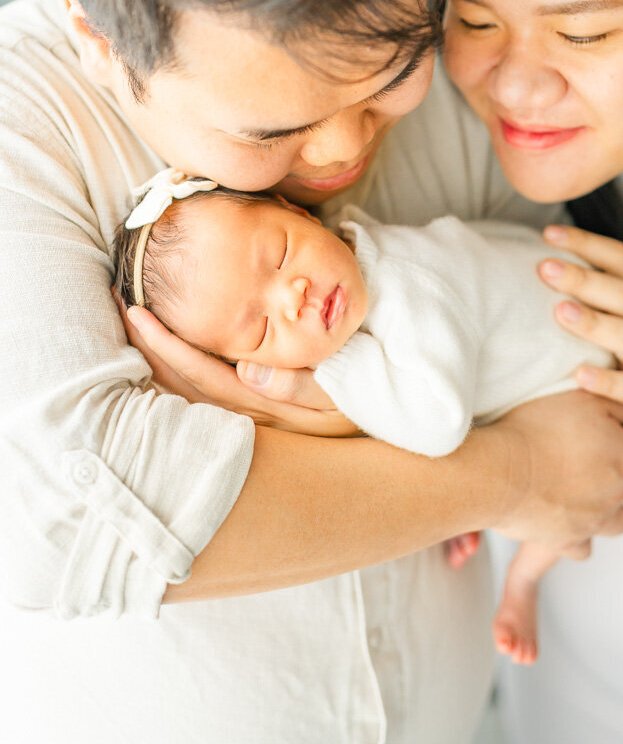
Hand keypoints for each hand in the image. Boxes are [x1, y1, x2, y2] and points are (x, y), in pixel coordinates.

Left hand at [114, 292, 358, 436]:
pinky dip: (178, 367)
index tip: (137, 314)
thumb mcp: (342, 397)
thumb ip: (300, 385)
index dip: (167, 345)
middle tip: (116, 308)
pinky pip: (203, 391)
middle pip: (181, 386)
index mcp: (263, 406)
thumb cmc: (366, 406)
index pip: (202, 374)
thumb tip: (248, 371)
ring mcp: (248, 418)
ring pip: (186, 391)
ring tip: (130, 321)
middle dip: (146, 349)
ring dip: (156, 358)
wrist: (384, 434)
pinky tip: (163, 347)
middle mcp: (247, 417)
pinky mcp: (254, 412)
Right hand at [488, 390, 622, 545]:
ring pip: (620, 520)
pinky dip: (579, 536)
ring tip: (587, 493)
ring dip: (610, 507)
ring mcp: (595, 520)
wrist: (500, 471)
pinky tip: (565, 520)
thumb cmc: (537, 430)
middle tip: (595, 456)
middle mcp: (618, 491)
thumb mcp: (581, 398)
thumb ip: (613, 406)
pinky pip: (584, 547)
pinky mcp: (569, 540)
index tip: (603, 428)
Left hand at [539, 225, 622, 443]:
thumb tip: (547, 261)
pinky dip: (608, 382)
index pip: (621, 260)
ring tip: (560, 312)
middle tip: (544, 267)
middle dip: (583, 279)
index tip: (549, 233)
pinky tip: (579, 376)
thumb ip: (603, 290)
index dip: (587, 243)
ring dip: (595, 324)